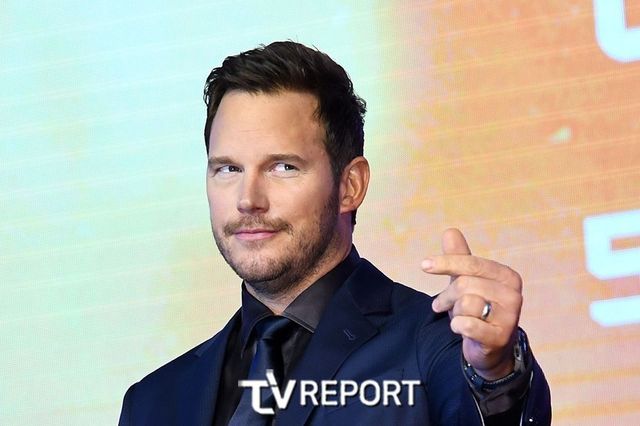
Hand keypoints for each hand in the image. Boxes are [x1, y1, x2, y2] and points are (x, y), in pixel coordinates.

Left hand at [422, 228, 521, 379]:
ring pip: (466, 304)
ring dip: (454, 312)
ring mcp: (510, 318)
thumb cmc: (477, 308)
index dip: (446, 263)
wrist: (490, 348)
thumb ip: (458, 258)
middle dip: (447, 295)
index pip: (472, 263)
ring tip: (457, 317)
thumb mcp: (466, 281)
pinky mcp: (500, 337)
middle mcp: (513, 295)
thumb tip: (450, 231)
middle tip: (440, 304)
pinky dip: (458, 326)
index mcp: (507, 276)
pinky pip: (467, 325)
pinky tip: (461, 328)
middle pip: (465, 284)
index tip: (424, 265)